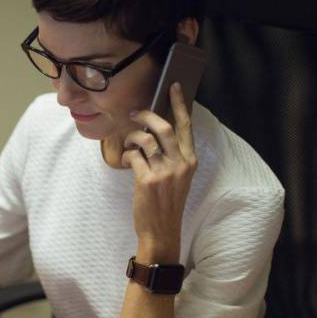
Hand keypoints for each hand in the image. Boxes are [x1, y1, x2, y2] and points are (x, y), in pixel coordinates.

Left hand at [122, 82, 197, 261]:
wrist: (161, 231)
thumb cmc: (166, 203)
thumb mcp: (177, 178)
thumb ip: (171, 156)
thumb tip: (153, 132)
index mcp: (190, 160)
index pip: (186, 125)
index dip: (179, 104)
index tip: (174, 86)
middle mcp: (180, 163)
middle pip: (163, 126)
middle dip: (146, 115)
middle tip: (135, 113)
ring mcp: (164, 172)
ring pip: (145, 139)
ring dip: (132, 137)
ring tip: (128, 143)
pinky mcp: (147, 180)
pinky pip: (133, 156)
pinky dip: (126, 155)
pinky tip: (125, 161)